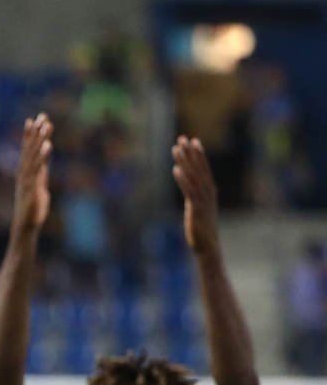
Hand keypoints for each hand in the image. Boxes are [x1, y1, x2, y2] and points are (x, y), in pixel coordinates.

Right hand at [11, 114, 52, 238]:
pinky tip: (48, 145)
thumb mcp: (38, 186)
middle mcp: (23, 173)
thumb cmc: (32, 208)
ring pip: (33, 155)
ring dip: (40, 139)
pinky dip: (42, 156)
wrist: (25, 226)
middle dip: (36, 132)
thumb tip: (44, 162)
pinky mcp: (32, 187)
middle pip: (29, 149)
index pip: (26, 149)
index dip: (29, 134)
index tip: (34, 119)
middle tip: (42, 116)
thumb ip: (40, 172)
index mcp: (25, 172)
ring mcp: (27, 180)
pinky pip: (38, 169)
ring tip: (47, 125)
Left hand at [173, 136, 220, 258]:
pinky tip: (176, 169)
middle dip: (191, 153)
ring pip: (194, 176)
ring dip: (185, 162)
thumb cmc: (202, 229)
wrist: (208, 246)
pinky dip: (183, 180)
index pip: (204, 169)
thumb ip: (196, 197)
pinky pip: (189, 191)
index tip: (192, 140)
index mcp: (210, 191)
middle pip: (199, 169)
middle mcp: (208, 193)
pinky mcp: (197, 209)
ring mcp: (204, 200)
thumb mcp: (200, 209)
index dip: (198, 154)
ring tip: (176, 148)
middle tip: (183, 138)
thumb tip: (192, 188)